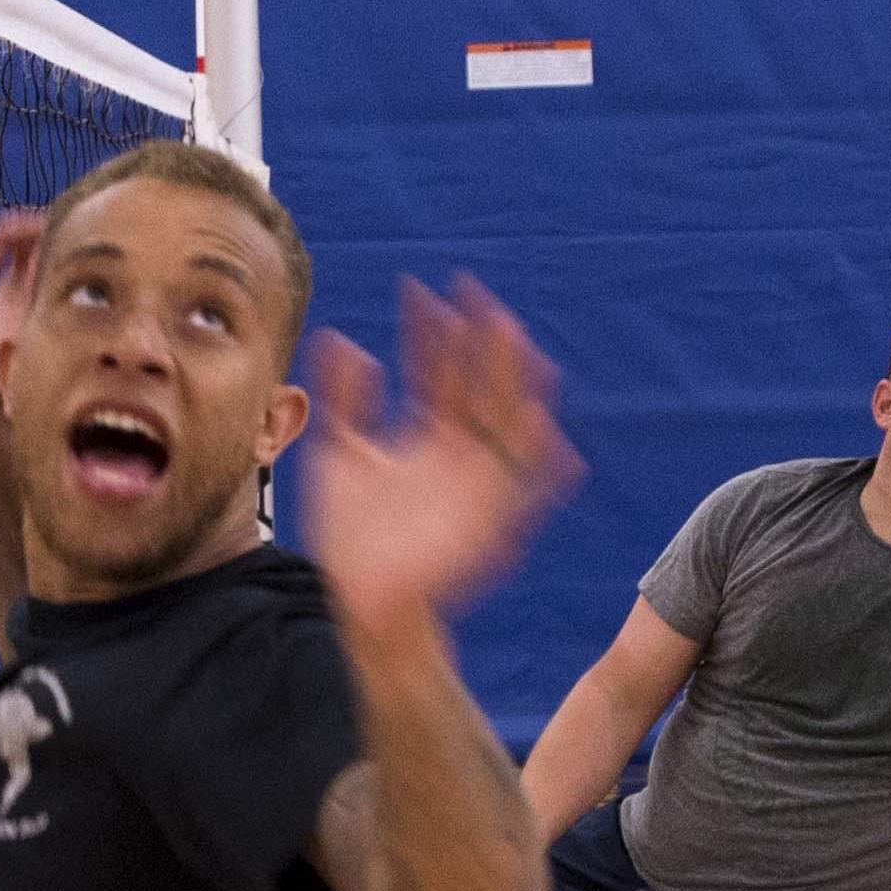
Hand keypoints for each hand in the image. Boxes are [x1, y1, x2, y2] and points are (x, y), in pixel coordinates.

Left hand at [300, 278, 579, 632]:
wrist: (364, 601)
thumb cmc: (350, 536)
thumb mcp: (339, 455)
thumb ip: (343, 400)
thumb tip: (342, 338)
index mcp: (424, 436)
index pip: (433, 371)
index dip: (429, 332)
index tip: (420, 289)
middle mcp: (458, 451)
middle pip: (476, 384)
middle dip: (478, 341)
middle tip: (475, 293)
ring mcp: (478, 482)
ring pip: (506, 418)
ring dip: (513, 378)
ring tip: (511, 335)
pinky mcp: (492, 519)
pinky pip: (528, 487)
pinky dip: (544, 462)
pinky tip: (550, 429)